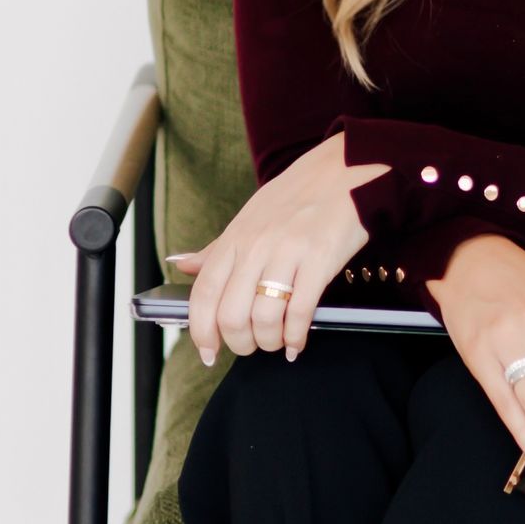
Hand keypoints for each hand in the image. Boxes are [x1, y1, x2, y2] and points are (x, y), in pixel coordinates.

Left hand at [168, 132, 386, 364]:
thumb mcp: (248, 218)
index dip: (201, 331)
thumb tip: (182, 264)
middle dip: (240, 344)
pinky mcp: (320, 260)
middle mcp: (256, 247)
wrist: (342, 171)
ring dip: (269, 342)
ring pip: (264, 319)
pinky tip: (297, 341)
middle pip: (232, 315)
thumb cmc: (295, 197)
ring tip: (277, 342)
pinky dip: (296, 337)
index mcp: (235, 239)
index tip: (208, 352)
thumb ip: (216, 248)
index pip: (204, 294)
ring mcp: (288, 253)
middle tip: (252, 346)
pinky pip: (300, 312)